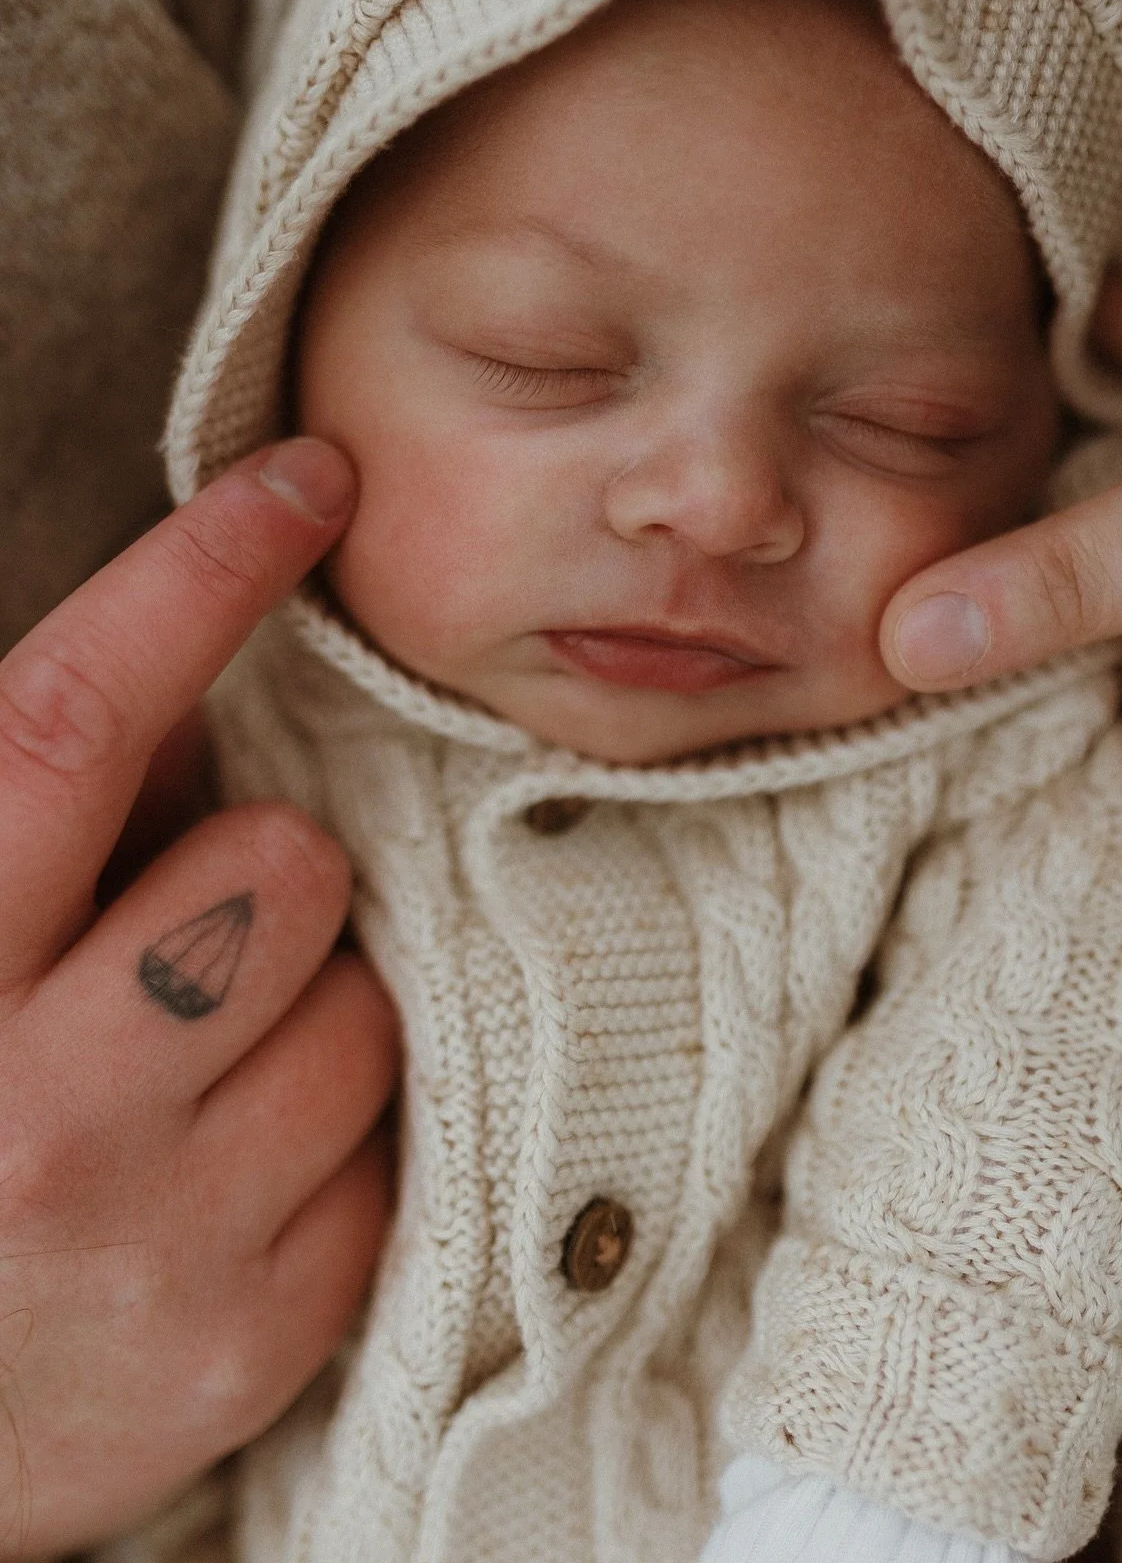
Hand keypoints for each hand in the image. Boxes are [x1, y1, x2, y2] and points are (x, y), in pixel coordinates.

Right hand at [0, 439, 398, 1554]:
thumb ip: (44, 826)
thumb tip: (212, 693)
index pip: (69, 729)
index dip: (192, 578)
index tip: (305, 477)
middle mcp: (28, 1109)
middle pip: (281, 862)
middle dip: (263, 872)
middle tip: (185, 945)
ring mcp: (154, 1238)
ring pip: (363, 998)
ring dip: (310, 1003)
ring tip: (203, 1074)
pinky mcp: (258, 1336)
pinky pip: (393, 1140)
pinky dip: (337, 1134)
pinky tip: (233, 1179)